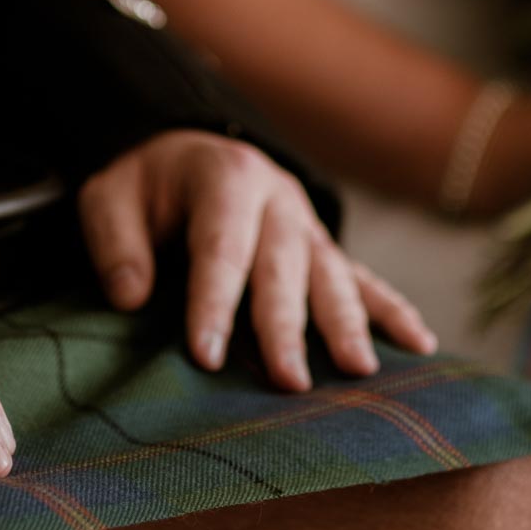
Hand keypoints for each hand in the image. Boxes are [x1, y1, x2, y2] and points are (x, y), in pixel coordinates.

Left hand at [78, 130, 437, 391]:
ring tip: (359, 371)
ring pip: (331, 275)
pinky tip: (421, 345)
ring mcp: (306, 223)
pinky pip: (364, 278)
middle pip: (283, 267)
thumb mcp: (109, 196)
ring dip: (347, 324)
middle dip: (287, 326)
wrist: (187, 148)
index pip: (220, 248)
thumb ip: (115, 244)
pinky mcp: (323, 246)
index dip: (214, 303)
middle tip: (289, 382)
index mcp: (224, 178)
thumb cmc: (144, 184)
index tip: (207, 356)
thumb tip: (131, 298)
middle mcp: (276, 199)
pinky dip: (393, 311)